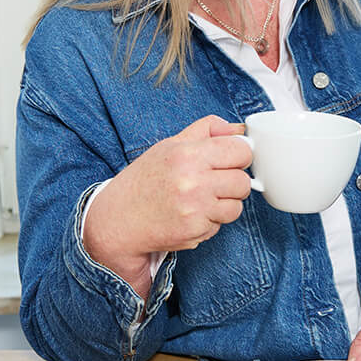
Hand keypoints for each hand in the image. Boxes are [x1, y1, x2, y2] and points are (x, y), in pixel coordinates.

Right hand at [83, 116, 252, 294]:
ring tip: (202, 201)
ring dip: (224, 205)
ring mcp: (195, 208)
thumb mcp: (169, 146)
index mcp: (187, 154)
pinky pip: (220, 226)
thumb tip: (237, 129)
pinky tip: (191, 216)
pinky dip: (210, 223)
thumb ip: (205, 131)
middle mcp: (192, 181)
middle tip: (215, 183)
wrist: (117, 220)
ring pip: (236, 206)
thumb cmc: (143, 181)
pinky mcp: (194, 231)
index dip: (239, 155)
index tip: (231, 160)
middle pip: (243, 181)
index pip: (240, 150)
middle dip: (233, 183)